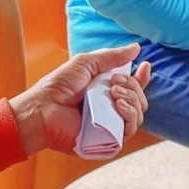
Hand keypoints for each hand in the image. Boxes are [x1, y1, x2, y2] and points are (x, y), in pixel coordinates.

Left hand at [9, 46, 151, 156]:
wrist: (44, 109)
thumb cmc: (59, 86)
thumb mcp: (86, 63)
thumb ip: (112, 57)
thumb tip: (136, 48)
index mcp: (105, 92)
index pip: (132, 87)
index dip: (142, 78)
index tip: (145, 65)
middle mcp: (110, 109)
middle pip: (139, 99)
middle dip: (133, 86)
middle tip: (114, 82)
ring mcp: (110, 125)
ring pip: (138, 113)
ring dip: (132, 99)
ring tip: (113, 93)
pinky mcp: (108, 140)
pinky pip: (129, 129)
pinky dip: (129, 115)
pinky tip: (119, 105)